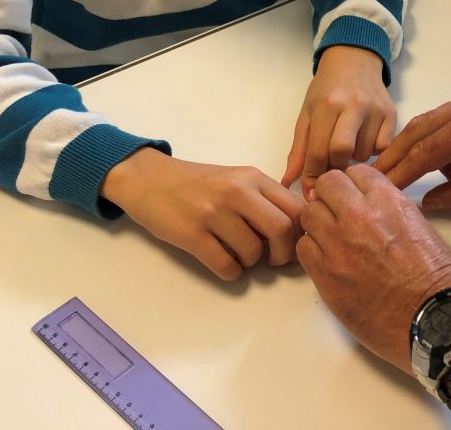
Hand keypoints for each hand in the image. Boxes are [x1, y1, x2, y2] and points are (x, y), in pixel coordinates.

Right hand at [102, 148, 303, 280]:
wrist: (148, 179)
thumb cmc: (198, 183)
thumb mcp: (237, 180)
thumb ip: (265, 199)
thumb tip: (295, 232)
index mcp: (253, 178)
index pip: (295, 207)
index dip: (302, 233)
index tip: (295, 245)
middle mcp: (236, 191)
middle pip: (281, 229)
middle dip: (284, 254)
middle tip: (274, 261)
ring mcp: (212, 212)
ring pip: (253, 251)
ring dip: (253, 263)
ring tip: (242, 257)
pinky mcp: (190, 233)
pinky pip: (225, 265)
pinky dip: (232, 272)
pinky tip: (226, 265)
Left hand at [282, 45, 394, 198]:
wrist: (354, 60)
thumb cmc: (326, 89)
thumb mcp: (307, 114)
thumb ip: (298, 150)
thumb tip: (289, 183)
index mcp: (327, 104)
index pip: (319, 151)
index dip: (313, 175)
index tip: (311, 191)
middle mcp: (353, 105)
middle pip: (343, 152)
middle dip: (335, 166)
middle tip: (331, 165)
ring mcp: (375, 109)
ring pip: (364, 154)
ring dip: (354, 157)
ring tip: (349, 142)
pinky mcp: (392, 113)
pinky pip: (383, 147)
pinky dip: (372, 149)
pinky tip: (365, 137)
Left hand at [297, 165, 450, 373]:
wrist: (435, 321)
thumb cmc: (439, 280)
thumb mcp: (422, 228)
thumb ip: (392, 211)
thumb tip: (373, 211)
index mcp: (389, 201)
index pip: (356, 171)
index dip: (355, 185)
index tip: (357, 197)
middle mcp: (360, 216)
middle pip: (327, 184)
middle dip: (332, 196)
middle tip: (340, 214)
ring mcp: (338, 244)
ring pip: (309, 214)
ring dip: (319, 223)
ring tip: (334, 240)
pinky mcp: (325, 275)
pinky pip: (304, 248)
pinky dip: (313, 251)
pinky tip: (330, 261)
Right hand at [376, 84, 450, 209]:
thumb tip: (430, 202)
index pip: (423, 152)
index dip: (399, 173)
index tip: (379, 187)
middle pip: (419, 128)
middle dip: (397, 153)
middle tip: (378, 174)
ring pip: (436, 119)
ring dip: (425, 146)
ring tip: (435, 178)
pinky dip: (448, 137)